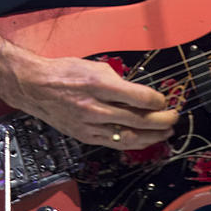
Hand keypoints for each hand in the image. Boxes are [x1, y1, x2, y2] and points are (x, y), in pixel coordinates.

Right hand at [8, 53, 178, 149]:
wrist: (36, 87)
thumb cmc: (66, 72)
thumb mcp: (95, 67)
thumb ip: (117, 81)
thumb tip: (138, 93)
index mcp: (99, 84)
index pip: (137, 97)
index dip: (157, 101)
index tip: (165, 100)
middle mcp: (95, 107)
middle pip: (136, 119)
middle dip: (160, 120)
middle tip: (174, 117)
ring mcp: (89, 124)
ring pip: (127, 136)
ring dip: (151, 136)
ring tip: (166, 133)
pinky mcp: (85, 136)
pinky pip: (113, 143)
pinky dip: (132, 143)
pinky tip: (144, 140)